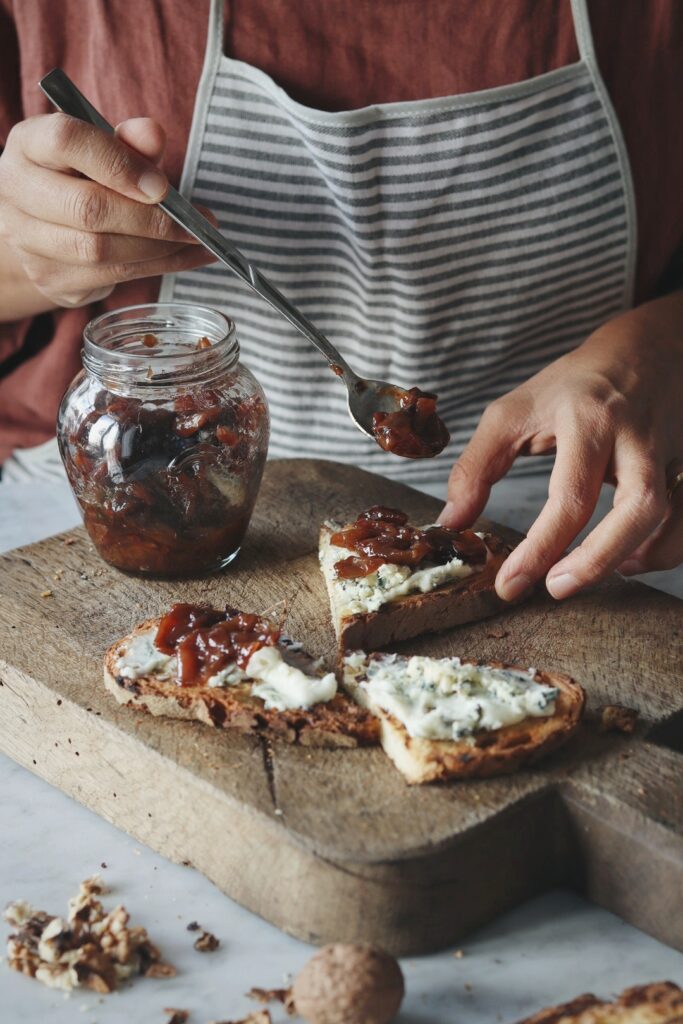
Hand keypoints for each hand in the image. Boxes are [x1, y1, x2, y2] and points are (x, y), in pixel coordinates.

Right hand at [0, 113, 215, 308]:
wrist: (45, 227)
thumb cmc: (82, 178)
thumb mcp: (104, 150)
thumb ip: (129, 142)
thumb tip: (153, 134)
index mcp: (29, 145)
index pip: (65, 141)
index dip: (118, 163)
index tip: (162, 185)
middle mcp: (16, 191)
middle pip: (87, 208)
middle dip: (151, 220)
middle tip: (194, 224)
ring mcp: (27, 241)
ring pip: (99, 251)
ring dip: (158, 249)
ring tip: (195, 242)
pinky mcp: (50, 279)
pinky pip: (109, 277)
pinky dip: (156, 268)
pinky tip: (183, 258)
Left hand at [438, 292, 682, 599]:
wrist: (645, 349)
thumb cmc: (573, 386)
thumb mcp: (513, 412)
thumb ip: (477, 467)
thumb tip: (452, 522)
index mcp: (589, 419)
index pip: (570, 495)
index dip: (539, 548)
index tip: (510, 585)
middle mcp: (637, 436)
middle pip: (639, 507)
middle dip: (598, 559)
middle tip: (556, 588)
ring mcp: (670, 451)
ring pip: (672, 514)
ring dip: (636, 557)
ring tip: (585, 574)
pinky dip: (663, 549)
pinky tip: (626, 559)